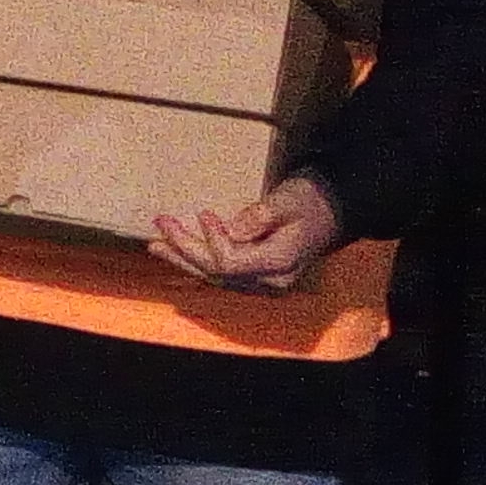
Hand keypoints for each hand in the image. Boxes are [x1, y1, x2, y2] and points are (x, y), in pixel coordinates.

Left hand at [148, 173, 342, 293]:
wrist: (329, 214)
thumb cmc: (309, 202)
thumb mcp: (290, 200)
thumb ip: (262, 215)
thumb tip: (233, 230)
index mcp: (281, 263)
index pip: (233, 262)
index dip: (213, 240)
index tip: (203, 213)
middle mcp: (270, 281)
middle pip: (217, 272)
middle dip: (185, 248)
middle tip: (161, 224)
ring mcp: (262, 284)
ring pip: (214, 277)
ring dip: (183, 258)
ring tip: (156, 244)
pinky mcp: (254, 279)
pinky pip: (219, 274)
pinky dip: (195, 262)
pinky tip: (175, 252)